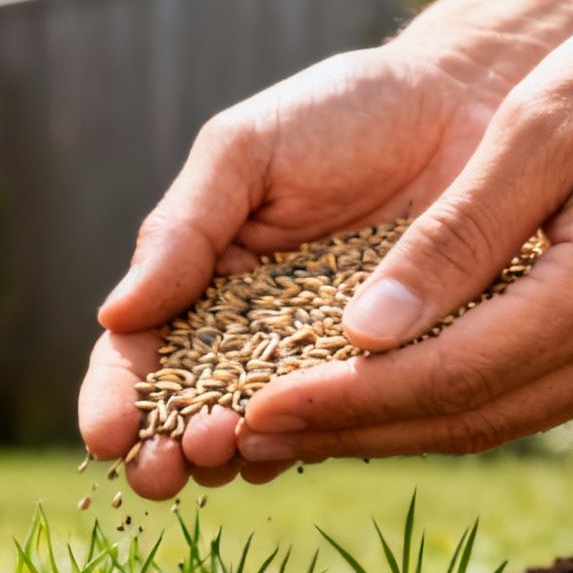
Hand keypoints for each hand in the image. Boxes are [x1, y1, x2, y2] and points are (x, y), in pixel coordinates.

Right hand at [78, 33, 538, 498]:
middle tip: (162, 467)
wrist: (467, 105)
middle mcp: (250, 334)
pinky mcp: (388, 375)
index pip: (139, 353)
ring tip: (223, 448)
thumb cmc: (343, 114)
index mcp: (199, 281)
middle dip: (166, 447)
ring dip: (231, 452)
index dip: (115, 399)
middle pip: (189, 409)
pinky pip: (346, 421)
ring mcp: (319, 361)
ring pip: (260, 427)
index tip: (105, 436)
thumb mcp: (244, 153)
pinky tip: (292, 450)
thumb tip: (115, 314)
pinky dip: (313, 441)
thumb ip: (182, 229)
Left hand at [234, 0, 572, 461]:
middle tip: (258, 435)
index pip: (449, 377)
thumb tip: (366, 330)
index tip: (259, 410)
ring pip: (510, 417)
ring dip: (408, 426)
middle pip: (474, 419)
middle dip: (359, 432)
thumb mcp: (546, 124)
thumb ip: (456, 235)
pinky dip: (470, 397)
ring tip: (310, 423)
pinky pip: (549, 392)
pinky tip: (404, 389)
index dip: (346, 403)